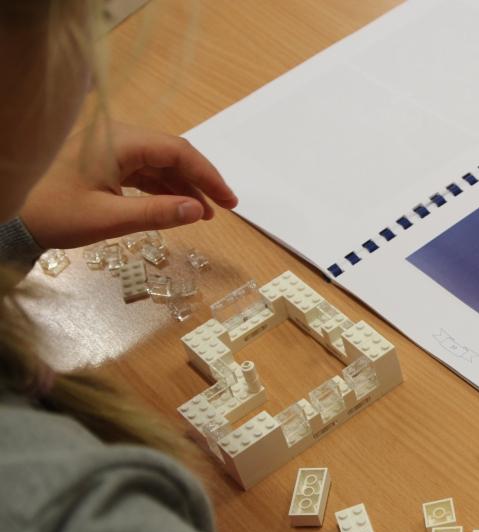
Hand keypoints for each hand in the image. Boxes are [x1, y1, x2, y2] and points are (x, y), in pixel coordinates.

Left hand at [20, 122, 236, 248]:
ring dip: (183, 187)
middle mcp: (116, 138)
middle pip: (171, 153)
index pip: (176, 151)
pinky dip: (162, 189)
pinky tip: (176, 207)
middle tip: (225, 206)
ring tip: (203, 213)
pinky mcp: (102, 162)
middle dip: (199, 181)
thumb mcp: (109, 217)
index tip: (228, 200)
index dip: (208, 175)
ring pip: (158, 163)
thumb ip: (157, 213)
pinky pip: (142, 171)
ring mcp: (108, 148)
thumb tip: (199, 210)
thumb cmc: (52, 213)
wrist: (9, 216)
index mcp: (118, 142)